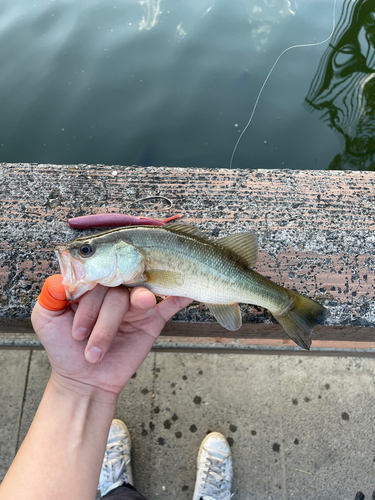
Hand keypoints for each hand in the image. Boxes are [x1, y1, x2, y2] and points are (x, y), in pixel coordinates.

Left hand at [32, 278, 191, 395]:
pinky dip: (178, 296)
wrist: (84, 380)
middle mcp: (114, 290)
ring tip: (110, 339)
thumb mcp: (46, 319)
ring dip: (124, 316)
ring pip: (137, 297)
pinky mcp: (152, 319)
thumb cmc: (64, 348)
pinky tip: (186, 290)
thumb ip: (50, 295)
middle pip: (116, 287)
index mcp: (92, 285)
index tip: (74, 330)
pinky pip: (169, 304)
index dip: (86, 301)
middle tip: (83, 341)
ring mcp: (134, 304)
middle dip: (100, 318)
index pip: (94, 276)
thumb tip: (62, 277)